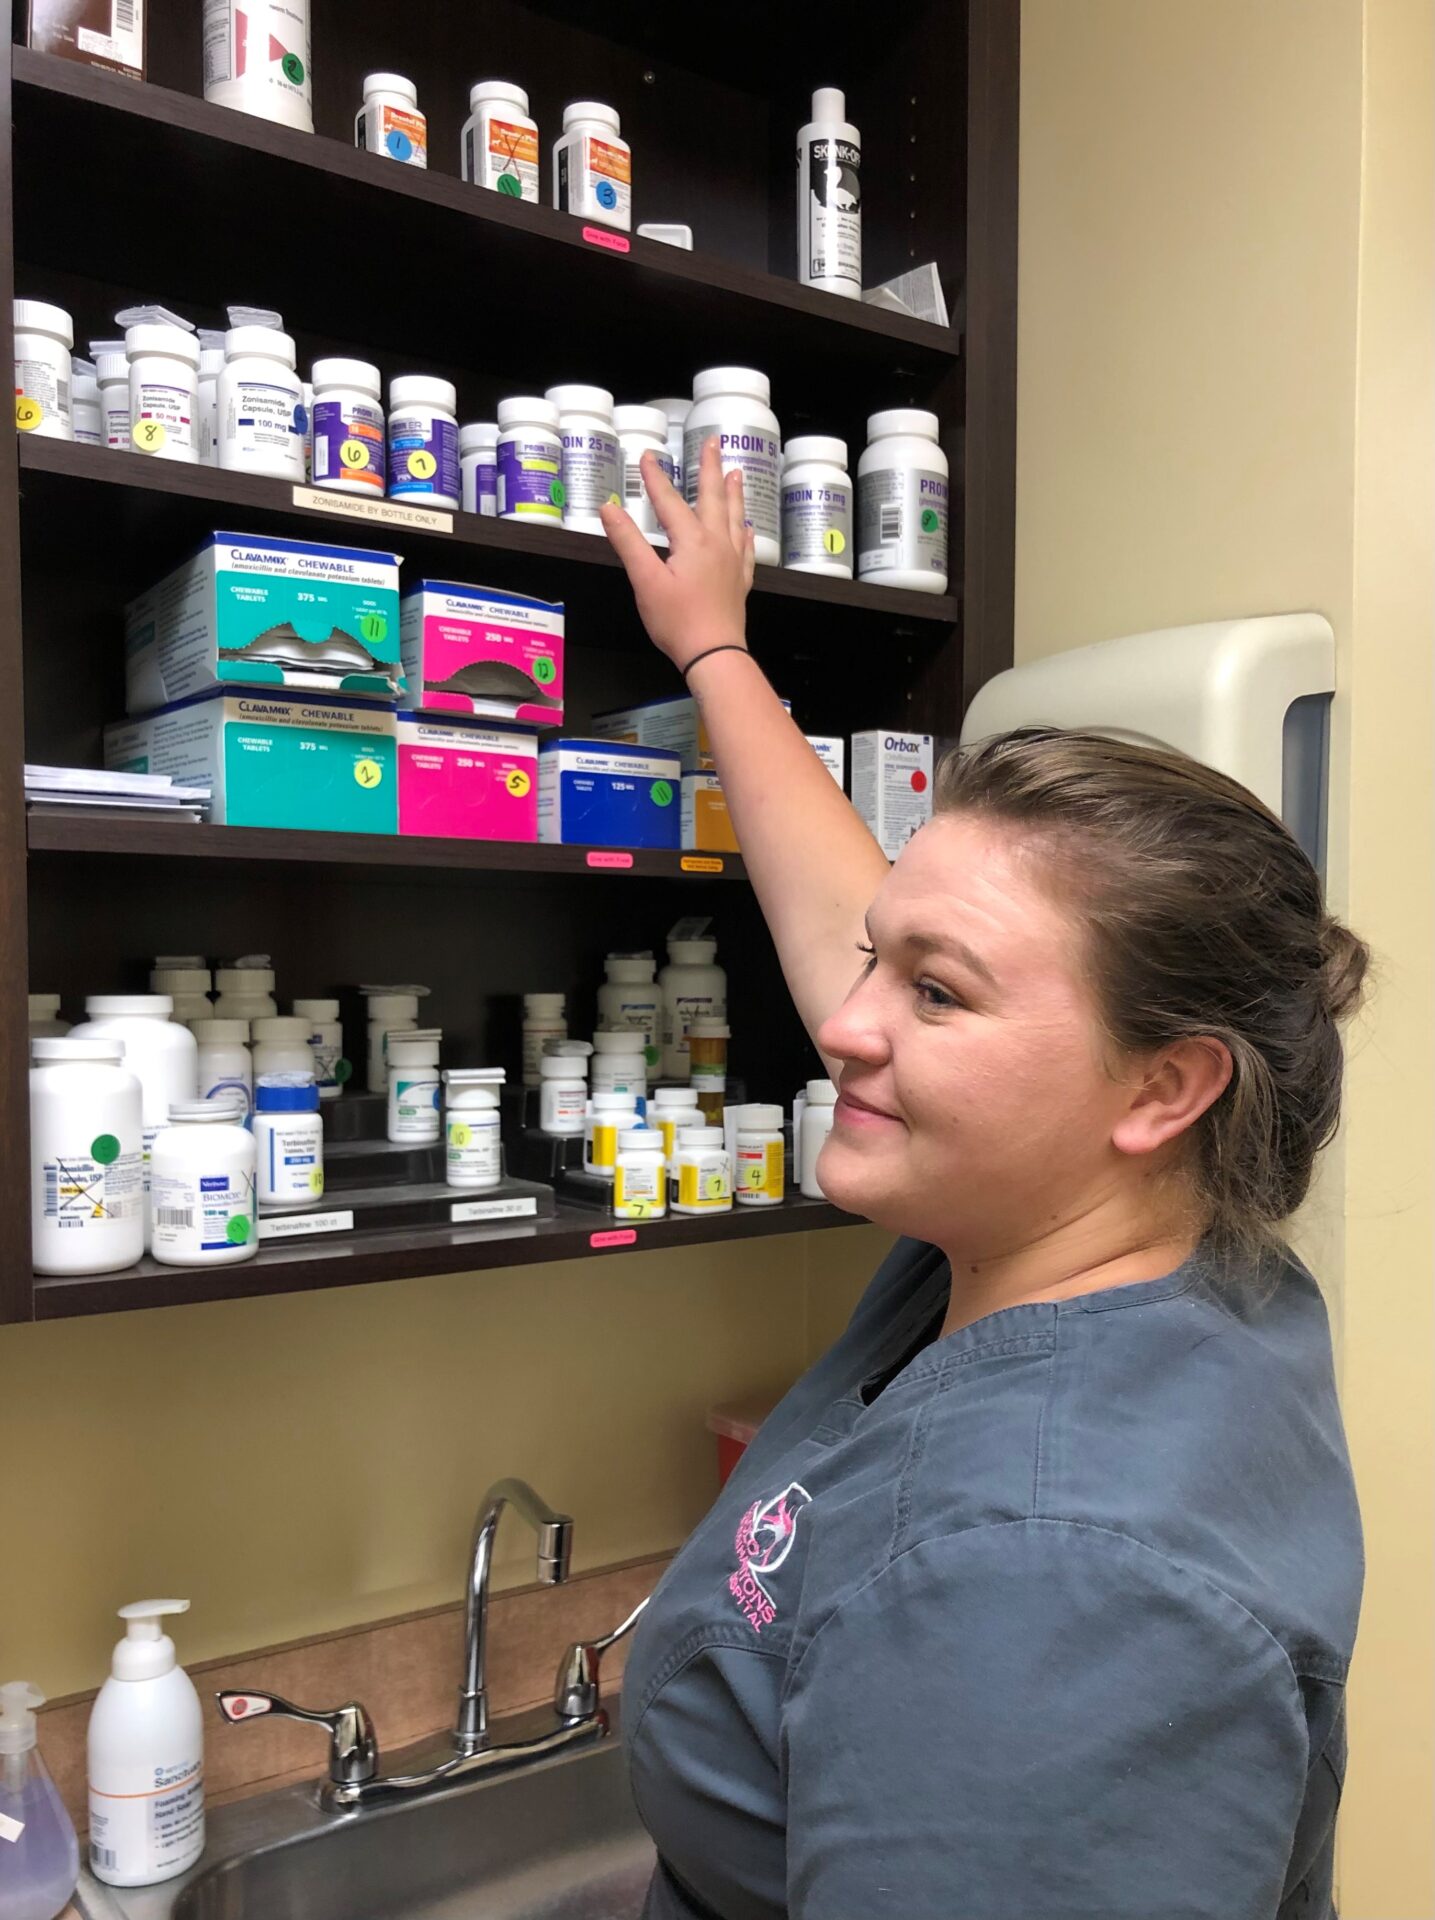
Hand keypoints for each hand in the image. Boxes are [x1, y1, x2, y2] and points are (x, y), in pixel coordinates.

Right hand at [599, 436, 755, 672]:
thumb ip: (628, 542)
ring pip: (734, 517)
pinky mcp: (738, 581)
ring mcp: (732, 562)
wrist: (715, 654)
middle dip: (710, 468)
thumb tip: (609, 509)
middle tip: (711, 442)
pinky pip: (745, 548)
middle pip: (713, 497)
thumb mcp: (645, 581)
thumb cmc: (678, 622)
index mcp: (692, 541)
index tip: (647, 456)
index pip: (669, 501)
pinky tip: (746, 529)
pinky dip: (744, 533)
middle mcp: (717, 544)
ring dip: (733, 493)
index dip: (655, 478)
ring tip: (736, 473)